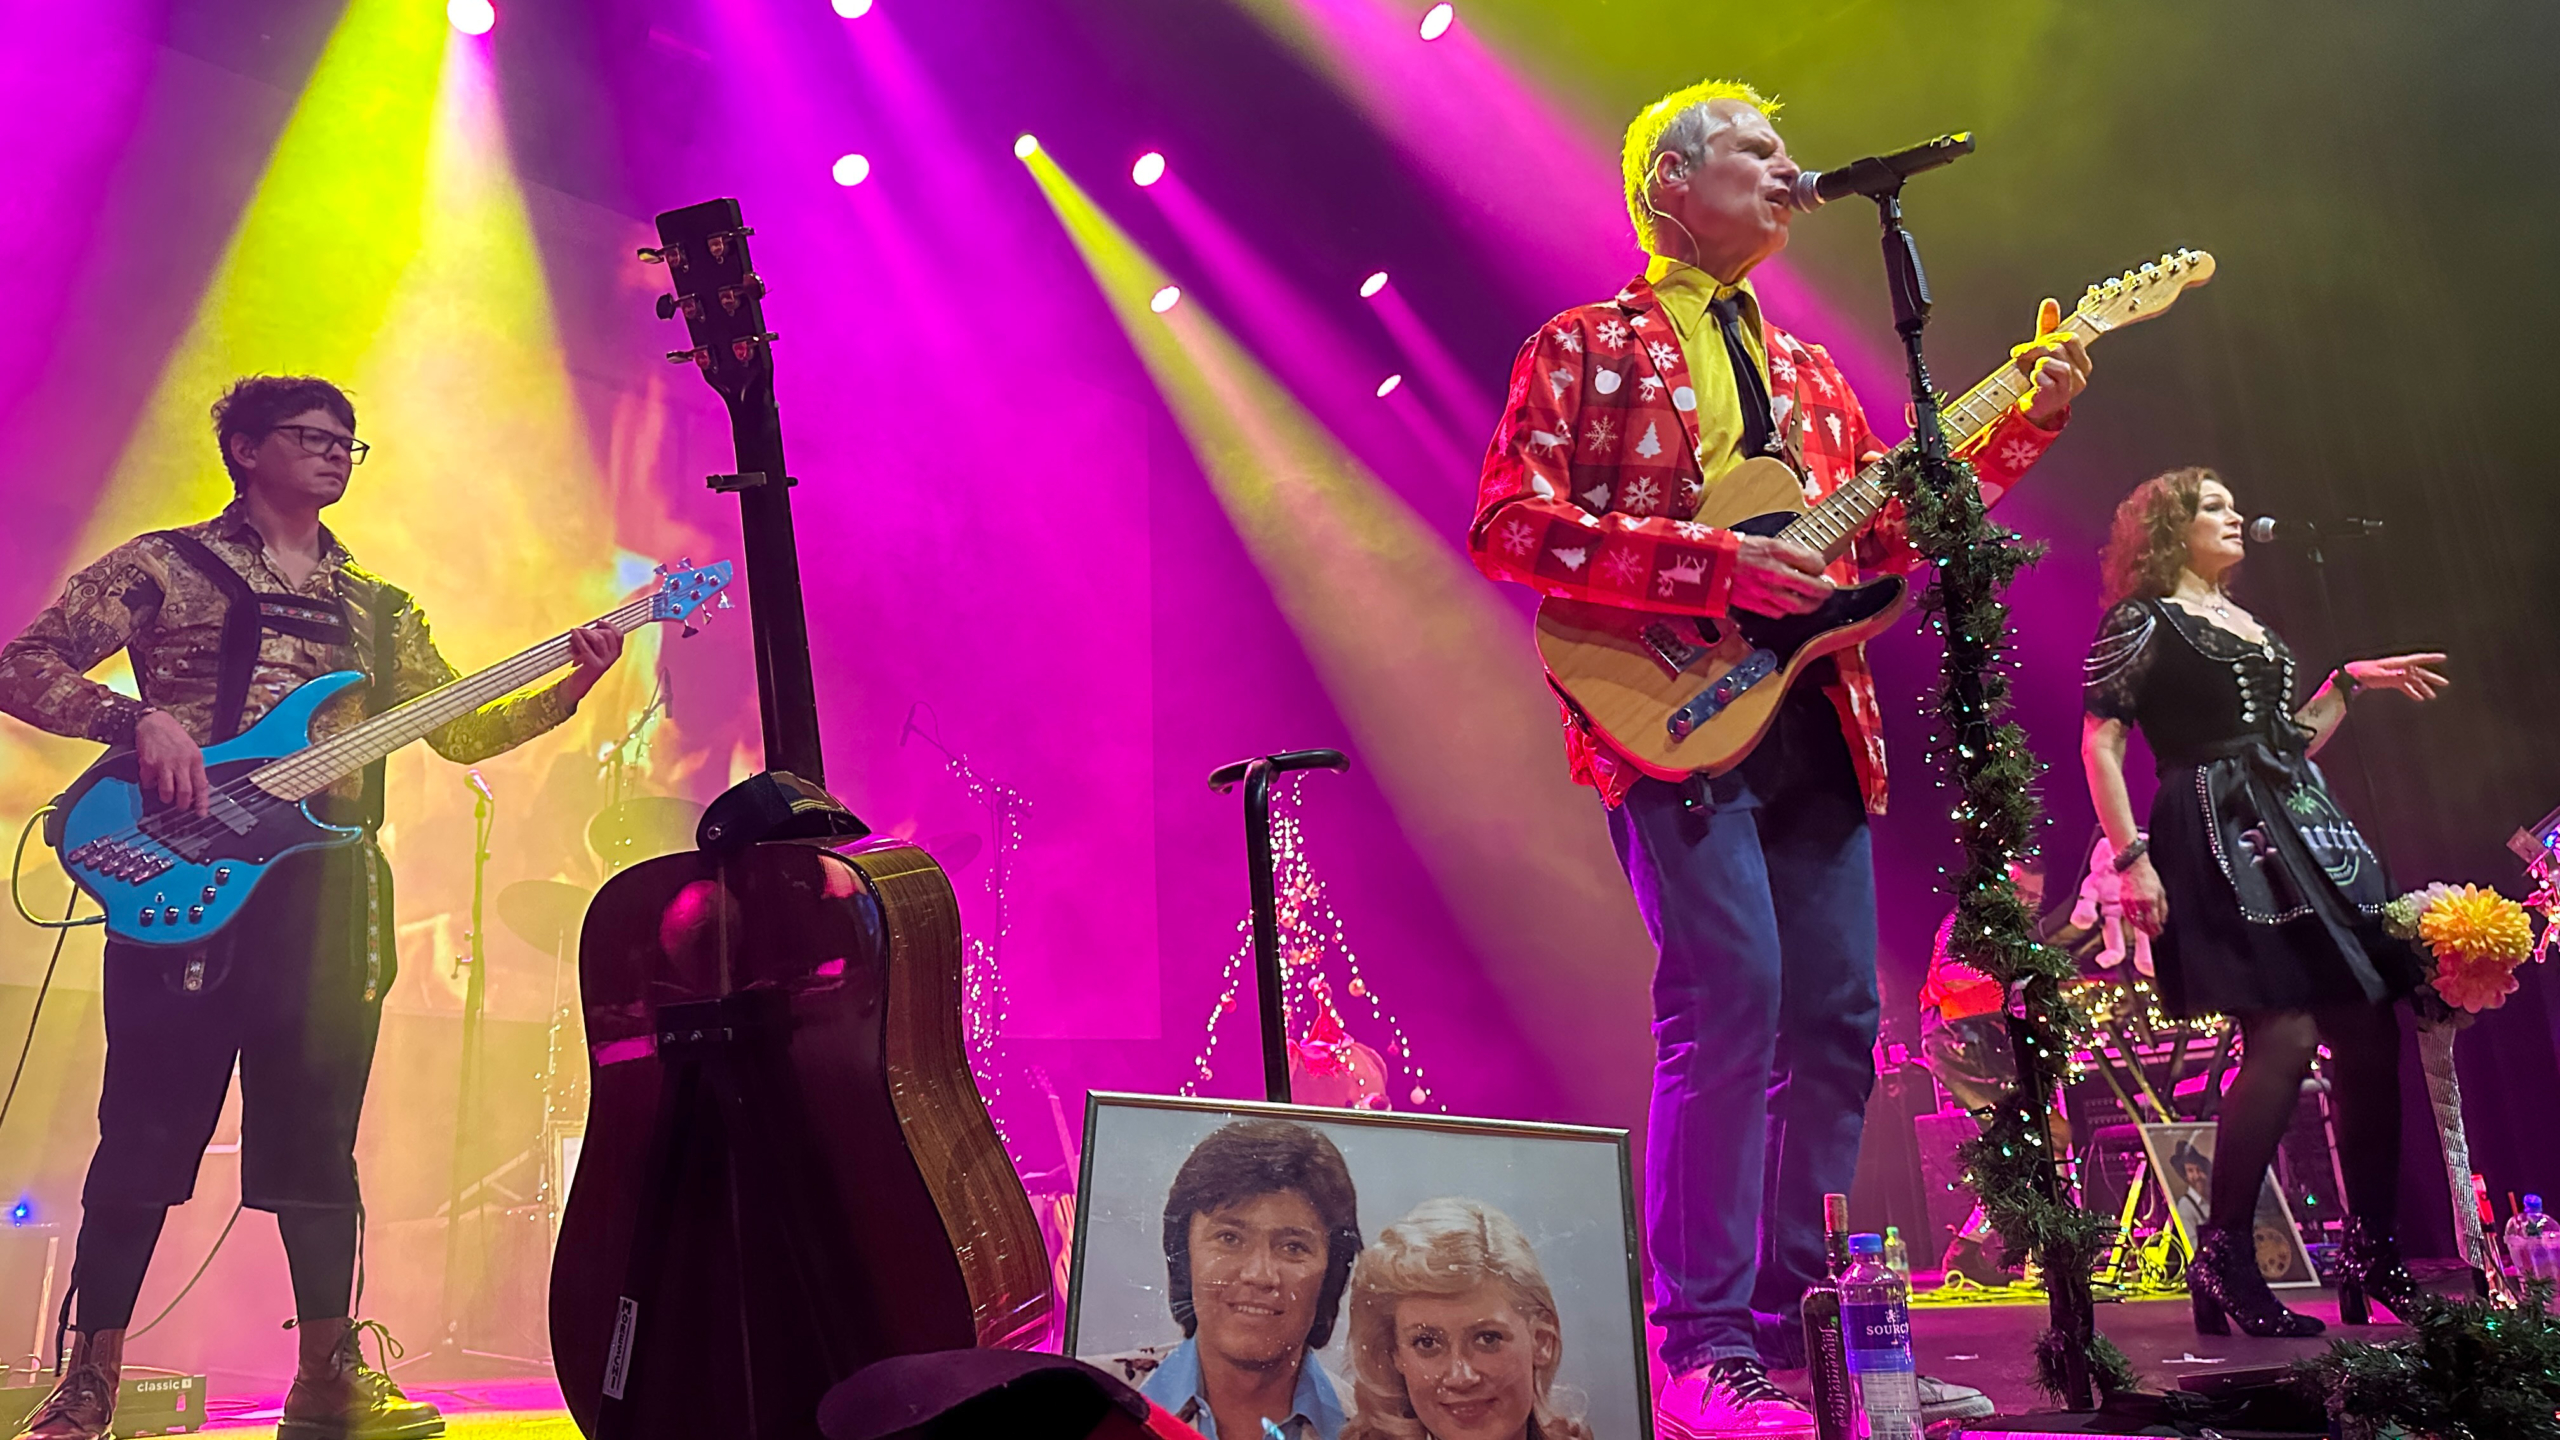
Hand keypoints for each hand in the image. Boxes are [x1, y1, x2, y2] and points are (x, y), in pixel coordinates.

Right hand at [134, 709, 209, 816]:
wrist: (154, 722)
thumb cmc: (174, 736)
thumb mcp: (191, 749)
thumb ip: (193, 767)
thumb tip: (196, 788)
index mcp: (195, 759)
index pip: (201, 785)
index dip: (202, 802)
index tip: (201, 813)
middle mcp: (181, 762)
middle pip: (184, 791)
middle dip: (182, 804)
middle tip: (180, 807)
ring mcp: (164, 764)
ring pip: (167, 791)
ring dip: (166, 797)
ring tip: (166, 795)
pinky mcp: (149, 764)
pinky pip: (149, 783)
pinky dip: (150, 785)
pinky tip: (151, 780)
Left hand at [563, 623, 624, 699]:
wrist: (576, 684)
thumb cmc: (583, 664)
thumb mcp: (591, 649)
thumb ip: (593, 638)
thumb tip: (588, 626)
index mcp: (615, 652)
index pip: (619, 635)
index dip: (610, 625)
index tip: (599, 622)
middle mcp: (613, 657)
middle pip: (608, 634)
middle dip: (594, 629)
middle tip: (582, 630)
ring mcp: (605, 661)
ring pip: (598, 638)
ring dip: (586, 632)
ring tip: (577, 632)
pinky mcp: (594, 665)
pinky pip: (586, 646)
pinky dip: (578, 637)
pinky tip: (573, 632)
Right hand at [1728, 534, 1834, 616]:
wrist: (1710, 563)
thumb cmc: (1735, 550)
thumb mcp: (1766, 541)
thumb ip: (1790, 551)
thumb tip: (1810, 561)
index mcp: (1776, 551)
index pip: (1813, 562)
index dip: (1821, 565)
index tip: (1820, 567)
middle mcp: (1773, 572)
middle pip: (1812, 587)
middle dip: (1825, 589)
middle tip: (1827, 588)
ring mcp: (1765, 592)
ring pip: (1799, 606)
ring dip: (1812, 604)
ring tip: (1815, 601)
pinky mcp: (1755, 605)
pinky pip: (1779, 613)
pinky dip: (1789, 611)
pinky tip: (1790, 605)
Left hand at [2012, 298, 2092, 427]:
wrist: (2033, 406)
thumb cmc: (2041, 378)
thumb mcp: (2044, 349)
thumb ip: (2049, 326)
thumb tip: (2050, 302)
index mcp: (2082, 361)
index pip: (2071, 338)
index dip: (2050, 338)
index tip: (2038, 344)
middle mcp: (2080, 374)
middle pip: (2058, 348)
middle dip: (2036, 350)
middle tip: (2024, 357)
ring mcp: (2069, 387)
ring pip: (2052, 362)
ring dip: (2036, 364)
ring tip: (2032, 371)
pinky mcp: (2055, 397)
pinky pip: (2043, 377)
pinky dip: (2033, 376)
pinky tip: (2032, 381)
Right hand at [2119, 855, 2166, 936]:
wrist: (2132, 866)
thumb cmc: (2148, 876)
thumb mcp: (2161, 891)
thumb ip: (2163, 907)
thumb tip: (2163, 920)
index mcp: (2151, 901)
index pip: (2154, 921)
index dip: (2157, 930)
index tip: (2159, 932)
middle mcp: (2140, 904)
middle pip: (2144, 924)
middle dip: (2150, 931)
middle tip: (2153, 935)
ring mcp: (2129, 903)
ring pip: (2135, 921)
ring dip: (2141, 928)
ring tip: (2145, 931)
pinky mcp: (2122, 901)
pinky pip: (2128, 915)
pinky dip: (2132, 921)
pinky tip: (2136, 923)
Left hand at [2346, 652, 2447, 700]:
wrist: (2353, 676)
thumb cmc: (2365, 673)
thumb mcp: (2380, 674)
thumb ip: (2393, 675)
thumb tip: (2406, 674)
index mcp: (2399, 663)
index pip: (2418, 659)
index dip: (2432, 658)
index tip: (2444, 657)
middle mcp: (2400, 667)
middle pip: (2420, 672)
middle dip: (2432, 677)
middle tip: (2445, 683)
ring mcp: (2397, 674)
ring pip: (2414, 680)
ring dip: (2423, 687)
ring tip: (2433, 696)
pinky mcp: (2392, 681)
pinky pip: (2406, 686)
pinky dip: (2413, 692)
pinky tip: (2420, 698)